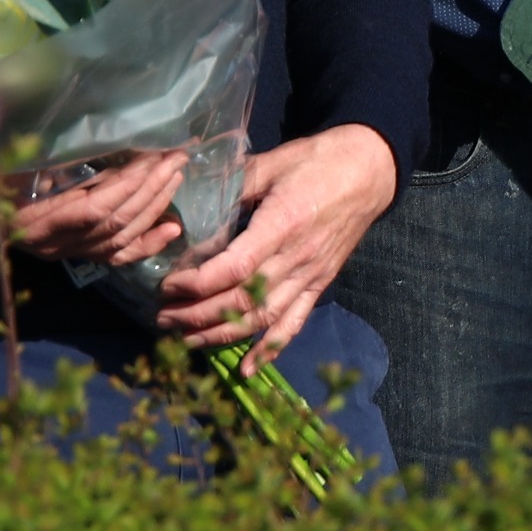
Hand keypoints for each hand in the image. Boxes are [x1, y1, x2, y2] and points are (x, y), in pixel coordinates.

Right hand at [0, 147, 188, 268]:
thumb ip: (1, 137)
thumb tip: (21, 109)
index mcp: (32, 218)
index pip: (91, 209)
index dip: (126, 185)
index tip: (152, 155)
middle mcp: (53, 243)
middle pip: (113, 222)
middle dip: (150, 189)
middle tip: (176, 156)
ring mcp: (65, 252)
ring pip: (120, 238)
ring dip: (154, 206)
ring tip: (177, 174)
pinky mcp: (74, 253)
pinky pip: (116, 257)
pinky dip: (147, 244)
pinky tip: (173, 229)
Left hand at [153, 125, 399, 359]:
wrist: (369, 170)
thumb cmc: (318, 161)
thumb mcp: (273, 162)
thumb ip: (234, 183)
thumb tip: (193, 198)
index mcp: (282, 224)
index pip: (235, 268)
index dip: (198, 283)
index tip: (168, 286)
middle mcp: (296, 258)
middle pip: (242, 300)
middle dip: (198, 315)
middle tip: (163, 318)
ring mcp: (310, 276)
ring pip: (262, 319)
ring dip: (221, 335)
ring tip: (186, 340)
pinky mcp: (319, 285)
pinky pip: (293, 323)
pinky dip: (269, 350)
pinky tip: (246, 369)